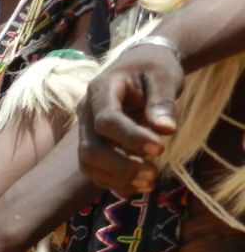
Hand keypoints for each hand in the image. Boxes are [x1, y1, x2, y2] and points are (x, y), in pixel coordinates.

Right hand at [78, 40, 181, 196]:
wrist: (140, 66)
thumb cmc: (153, 68)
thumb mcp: (164, 76)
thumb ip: (163, 101)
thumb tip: (166, 130)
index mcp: (100, 90)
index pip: (106, 121)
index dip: (131, 138)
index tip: (161, 148)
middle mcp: (85, 113)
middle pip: (90, 149)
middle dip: (121, 166)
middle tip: (153, 174)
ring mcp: (85, 132)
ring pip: (88, 164)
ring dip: (117, 178)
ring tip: (150, 182)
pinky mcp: (92, 146)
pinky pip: (95, 172)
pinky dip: (116, 182)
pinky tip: (140, 185)